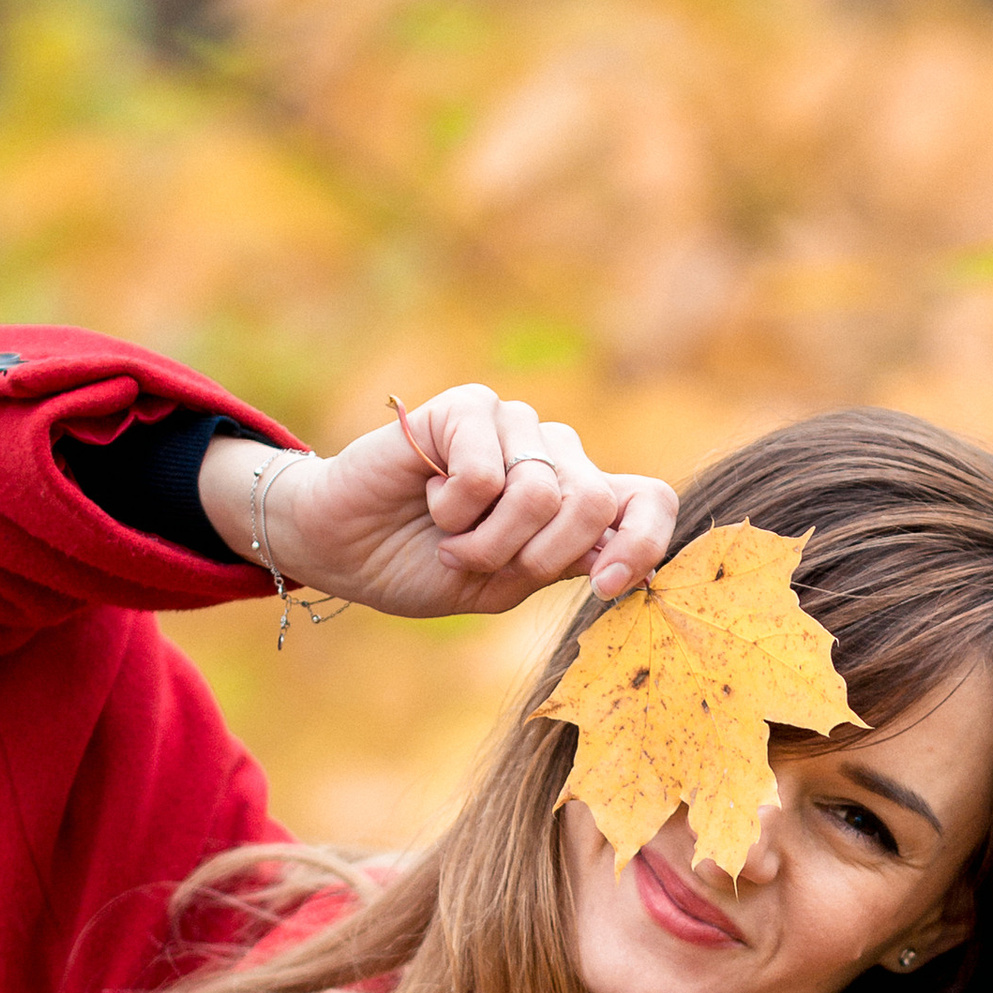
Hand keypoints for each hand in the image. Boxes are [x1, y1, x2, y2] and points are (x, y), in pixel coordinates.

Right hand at [201, 388, 677, 621]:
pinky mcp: (472, 408)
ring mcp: (517, 427)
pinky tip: (428, 493)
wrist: (343, 549)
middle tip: (480, 562)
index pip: (648, 501)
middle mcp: (555, 457)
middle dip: (537, 555)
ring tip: (448, 535)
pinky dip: (455, 506)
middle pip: (596, 502)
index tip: (607, 585)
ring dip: (485, 539)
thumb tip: (626, 562)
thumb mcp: (504, 585)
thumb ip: (562, 564)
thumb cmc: (421, 567)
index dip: (644, 542)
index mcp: (575, 503)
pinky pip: (489, 472)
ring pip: (541, 492)